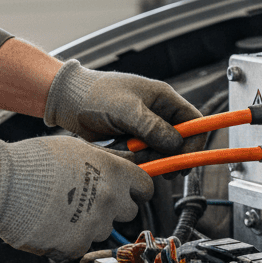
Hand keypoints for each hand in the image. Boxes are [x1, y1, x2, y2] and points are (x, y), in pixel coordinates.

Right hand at [0, 137, 152, 258]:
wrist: (2, 184)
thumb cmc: (33, 162)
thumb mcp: (78, 148)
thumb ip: (105, 161)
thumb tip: (121, 165)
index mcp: (115, 172)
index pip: (146, 187)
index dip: (136, 190)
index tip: (129, 192)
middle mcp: (111, 199)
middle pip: (130, 211)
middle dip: (114, 208)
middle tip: (91, 201)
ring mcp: (95, 224)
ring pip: (104, 229)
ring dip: (91, 223)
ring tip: (64, 209)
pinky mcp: (77, 244)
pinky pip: (81, 244)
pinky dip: (70, 239)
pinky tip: (54, 224)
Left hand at [44, 60, 204, 158]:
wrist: (67, 100)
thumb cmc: (95, 94)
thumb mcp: (126, 109)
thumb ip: (151, 127)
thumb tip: (175, 144)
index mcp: (163, 99)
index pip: (194, 121)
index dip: (194, 141)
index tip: (184, 159)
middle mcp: (158, 113)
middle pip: (179, 141)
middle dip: (169, 156)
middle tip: (160, 168)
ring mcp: (145, 128)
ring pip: (160, 152)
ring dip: (149, 159)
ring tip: (130, 155)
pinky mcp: (132, 140)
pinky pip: (143, 156)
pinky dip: (135, 160)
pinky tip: (121, 154)